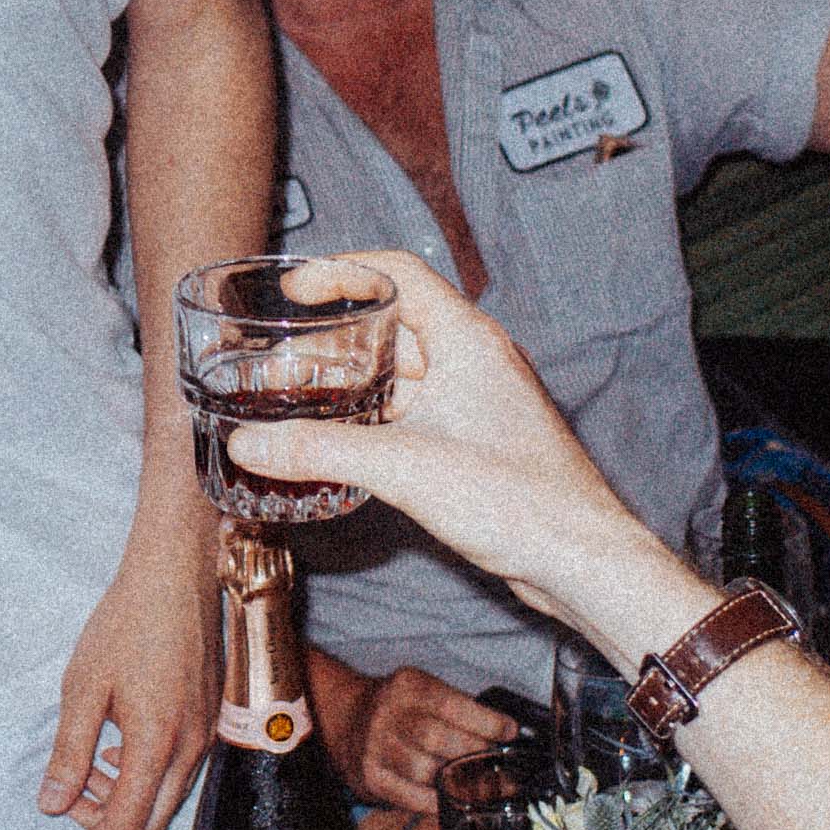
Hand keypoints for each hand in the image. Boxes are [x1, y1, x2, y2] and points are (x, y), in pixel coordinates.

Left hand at [41, 513, 213, 829]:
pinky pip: (181, 771)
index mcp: (157, 746)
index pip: (123, 826)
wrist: (176, 575)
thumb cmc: (126, 625)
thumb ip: (69, 752)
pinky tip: (119, 744)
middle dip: (104, 823)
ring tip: (90, 764)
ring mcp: (207, 734)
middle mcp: (191, 749)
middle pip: (149, 823)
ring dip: (126, 798)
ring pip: (167, 799)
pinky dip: (147, 776)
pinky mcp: (212, 718)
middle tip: (68, 797)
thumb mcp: (83, 689)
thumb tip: (52, 805)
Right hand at [222, 253, 714, 658]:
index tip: (294, 289)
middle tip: (281, 362)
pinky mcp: (476, 442)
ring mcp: (477, 402)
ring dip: (352, 385)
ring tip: (296, 403)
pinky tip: (339, 446)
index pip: (398, 274)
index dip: (342, 271)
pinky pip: (414, 414)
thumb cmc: (518, 499)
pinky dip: (373, 421)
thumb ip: (320, 451)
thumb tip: (250, 445)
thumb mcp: (403, 467)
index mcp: (467, 340)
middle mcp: (474, 361)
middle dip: (334, 341)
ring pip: (402, 376)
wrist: (579, 558)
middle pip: (393, 327)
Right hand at [318, 654, 509, 817]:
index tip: (509, 731)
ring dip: (461, 779)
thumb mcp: (424, 691)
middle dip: (475, 752)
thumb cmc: (401, 708)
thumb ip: (460, 709)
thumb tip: (507, 734)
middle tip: (497, 761)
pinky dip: (439, 800)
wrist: (348, 718)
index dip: (484, 721)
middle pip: (437, 738)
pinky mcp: (371, 778)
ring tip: (483, 782)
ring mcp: (375, 748)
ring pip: (425, 771)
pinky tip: (455, 796)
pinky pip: (412, 797)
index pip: (450, 704)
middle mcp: (387, 715)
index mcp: (407, 686)